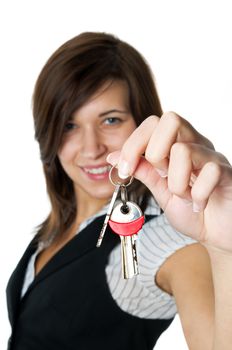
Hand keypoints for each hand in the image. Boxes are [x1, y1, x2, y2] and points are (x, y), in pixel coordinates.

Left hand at [107, 112, 231, 253]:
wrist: (217, 233)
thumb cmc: (192, 212)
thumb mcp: (161, 192)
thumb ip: (143, 172)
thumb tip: (113, 157)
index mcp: (176, 146)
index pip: (152, 124)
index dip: (132, 145)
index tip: (124, 170)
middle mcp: (195, 145)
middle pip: (170, 119)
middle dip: (154, 152)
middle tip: (161, 176)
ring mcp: (212, 156)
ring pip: (183, 150)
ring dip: (176, 183)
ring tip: (184, 196)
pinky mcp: (226, 172)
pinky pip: (209, 172)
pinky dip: (197, 195)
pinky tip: (199, 204)